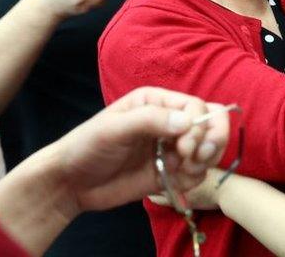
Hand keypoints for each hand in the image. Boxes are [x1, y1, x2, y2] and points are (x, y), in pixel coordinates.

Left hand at [58, 87, 229, 211]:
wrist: (71, 182)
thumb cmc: (87, 145)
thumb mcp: (115, 128)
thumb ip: (151, 120)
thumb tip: (189, 121)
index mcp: (157, 102)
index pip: (198, 107)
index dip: (199, 126)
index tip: (185, 148)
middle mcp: (169, 121)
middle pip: (212, 123)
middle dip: (212, 141)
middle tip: (193, 159)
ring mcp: (171, 148)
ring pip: (209, 149)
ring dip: (204, 162)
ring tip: (181, 171)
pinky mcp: (170, 172)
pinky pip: (197, 173)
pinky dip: (193, 179)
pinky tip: (174, 182)